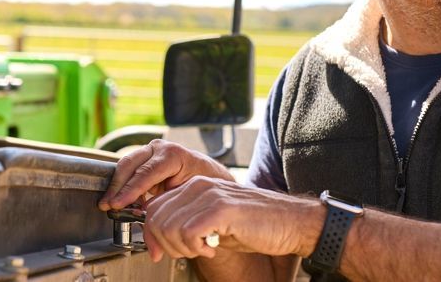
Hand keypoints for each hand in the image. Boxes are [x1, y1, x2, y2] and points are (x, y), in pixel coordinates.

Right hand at [98, 139, 233, 211]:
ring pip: (125, 165)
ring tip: (109, 205)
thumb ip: (165, 205)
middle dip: (117, 187)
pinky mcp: (145, 158)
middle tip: (107, 205)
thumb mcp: (188, 196)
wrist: (211, 177)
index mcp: (173, 155)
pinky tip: (120, 201)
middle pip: (130, 165)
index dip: (129, 190)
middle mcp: (160, 149)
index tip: (117, 204)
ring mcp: (151, 151)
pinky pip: (129, 170)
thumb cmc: (205, 186)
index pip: (145, 172)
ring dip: (116, 186)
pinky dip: (123, 186)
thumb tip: (145, 221)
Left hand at [142, 176, 321, 262]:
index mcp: (193, 186)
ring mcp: (210, 195)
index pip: (153, 208)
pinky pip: (188, 232)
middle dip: (165, 245)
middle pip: (156, 218)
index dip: (150, 235)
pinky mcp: (222, 209)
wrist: (290, 222)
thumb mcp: (213, 222)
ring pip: (169, 226)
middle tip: (187, 253)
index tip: (158, 254)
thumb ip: (187, 223)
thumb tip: (160, 239)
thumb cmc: (255, 225)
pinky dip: (195, 248)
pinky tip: (212, 249)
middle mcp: (198, 185)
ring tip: (202, 250)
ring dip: (182, 248)